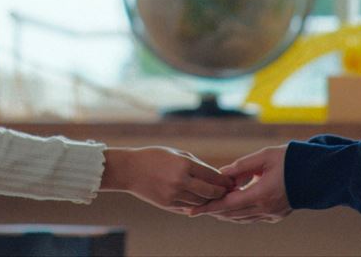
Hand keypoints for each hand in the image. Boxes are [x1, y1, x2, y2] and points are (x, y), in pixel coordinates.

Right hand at [100, 146, 232, 213]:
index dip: (224, 180)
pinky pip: (188, 207)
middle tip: (228, 191)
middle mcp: (180, 181)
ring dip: (210, 200)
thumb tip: (214, 175)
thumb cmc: (153, 157)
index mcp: (184, 164)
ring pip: (201, 202)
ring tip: (216, 196)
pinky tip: (201, 201)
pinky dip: (197, 204)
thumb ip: (195, 163)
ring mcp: (174, 195)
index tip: (231, 181)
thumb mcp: (176, 153)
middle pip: (210, 192)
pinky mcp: (168, 204)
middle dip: (221, 192)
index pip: (212, 175)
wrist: (129, 170)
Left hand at [189, 145, 291, 222]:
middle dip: (213, 211)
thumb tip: (221, 174)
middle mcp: (265, 208)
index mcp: (261, 194)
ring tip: (210, 207)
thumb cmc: (291, 160)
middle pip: (232, 214)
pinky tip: (231, 208)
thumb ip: (241, 166)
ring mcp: (272, 214)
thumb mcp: (264, 156)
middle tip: (196, 207)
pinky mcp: (277, 215)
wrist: (318, 173)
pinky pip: (252, 218)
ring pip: (241, 219)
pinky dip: (239, 214)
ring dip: (225, 214)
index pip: (228, 205)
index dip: (208, 208)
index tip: (192, 211)